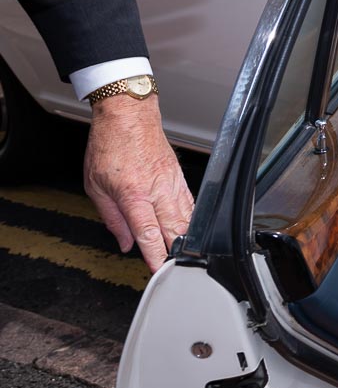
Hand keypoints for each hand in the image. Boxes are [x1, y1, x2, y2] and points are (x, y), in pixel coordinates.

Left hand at [83, 93, 193, 271]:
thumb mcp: (95, 186)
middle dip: (177, 253)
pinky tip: (189, 230)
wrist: (129, 115)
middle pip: (175, 229)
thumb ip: (111, 218)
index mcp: (133, 194)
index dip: (155, 256)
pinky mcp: (179, 177)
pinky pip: (190, 204)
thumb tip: (123, 242)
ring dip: (187, 239)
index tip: (159, 271)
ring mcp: (172, 183)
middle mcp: (157, 190)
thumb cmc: (110, 145)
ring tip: (186, 256)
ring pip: (187, 218)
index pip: (148, 233)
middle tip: (176, 270)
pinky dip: (191, 220)